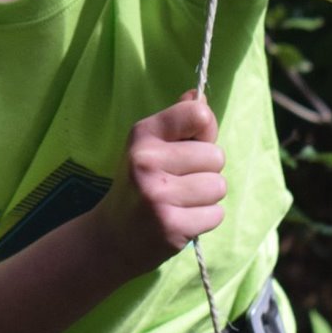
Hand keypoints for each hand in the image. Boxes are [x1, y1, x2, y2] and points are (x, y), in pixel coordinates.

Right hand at [89, 90, 225, 280]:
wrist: (113, 236)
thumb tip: (199, 96)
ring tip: (181, 202)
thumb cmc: (139, 184)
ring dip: (207, 197)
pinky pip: (215, 214)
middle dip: (207, 171)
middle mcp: (146, 160)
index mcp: (142, 134)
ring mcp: (157, 195)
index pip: (198, 114)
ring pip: (218, 186)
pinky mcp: (171, 225)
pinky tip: (182, 219)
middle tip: (180, 183)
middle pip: (216, 156)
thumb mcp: (149, 147)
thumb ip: (178, 122)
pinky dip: (204, 219)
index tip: (190, 144)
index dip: (205, 131)